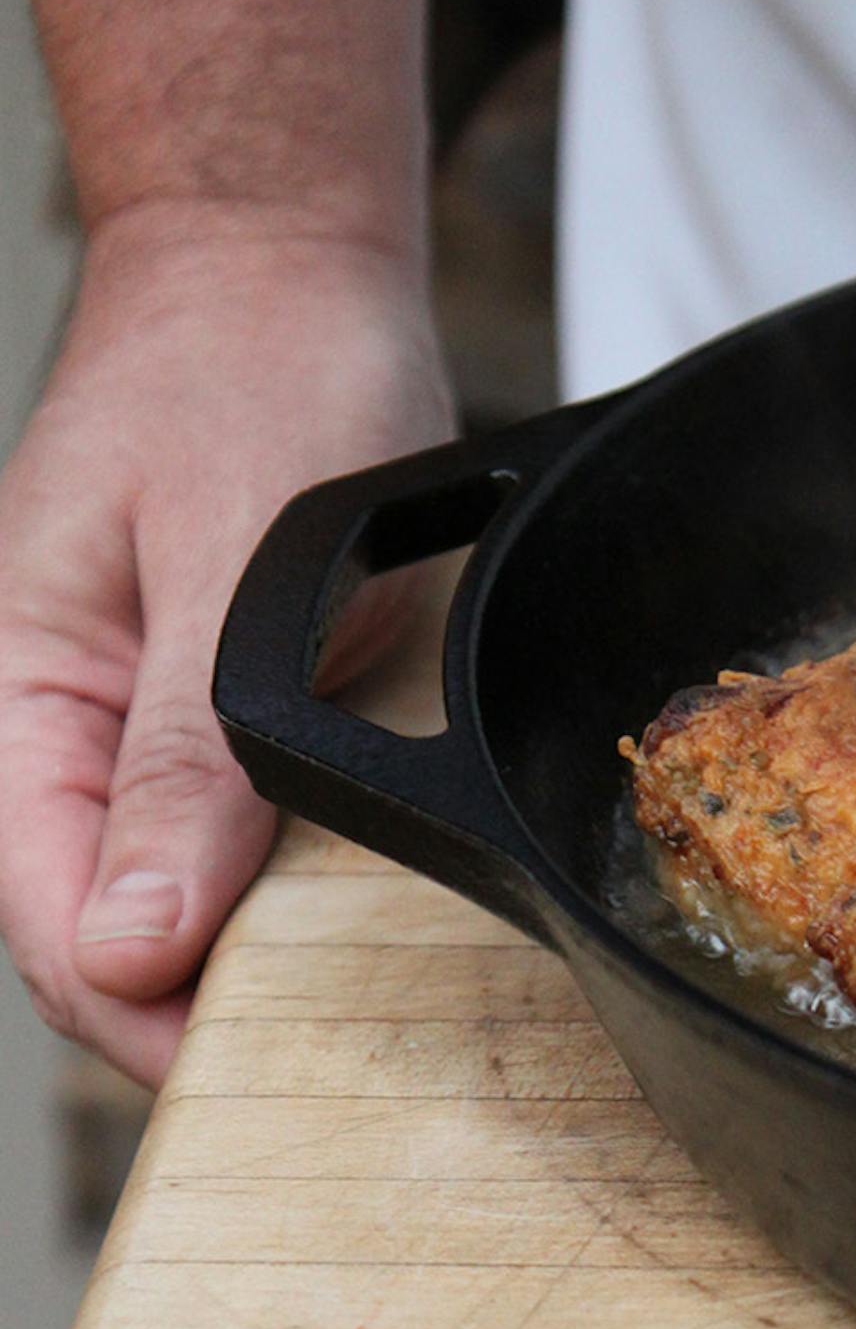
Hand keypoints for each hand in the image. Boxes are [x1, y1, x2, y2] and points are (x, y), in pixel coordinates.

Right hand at [0, 207, 454, 1084]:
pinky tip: (349, 891)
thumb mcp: (236, 558)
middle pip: (97, 934)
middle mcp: (48, 726)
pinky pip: (217, 837)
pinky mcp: (190, 717)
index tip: (259, 1064)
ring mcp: (118, 726)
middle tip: (337, 1046)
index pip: (51, 922)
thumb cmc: (253, 367)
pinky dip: (279, 878)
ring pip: (159, 901)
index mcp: (14, 692)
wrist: (280, 264)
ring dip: (240, 952)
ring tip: (349, 985)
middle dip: (195, 1005)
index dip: (147, 1017)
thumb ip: (186, 757)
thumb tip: (137, 943)